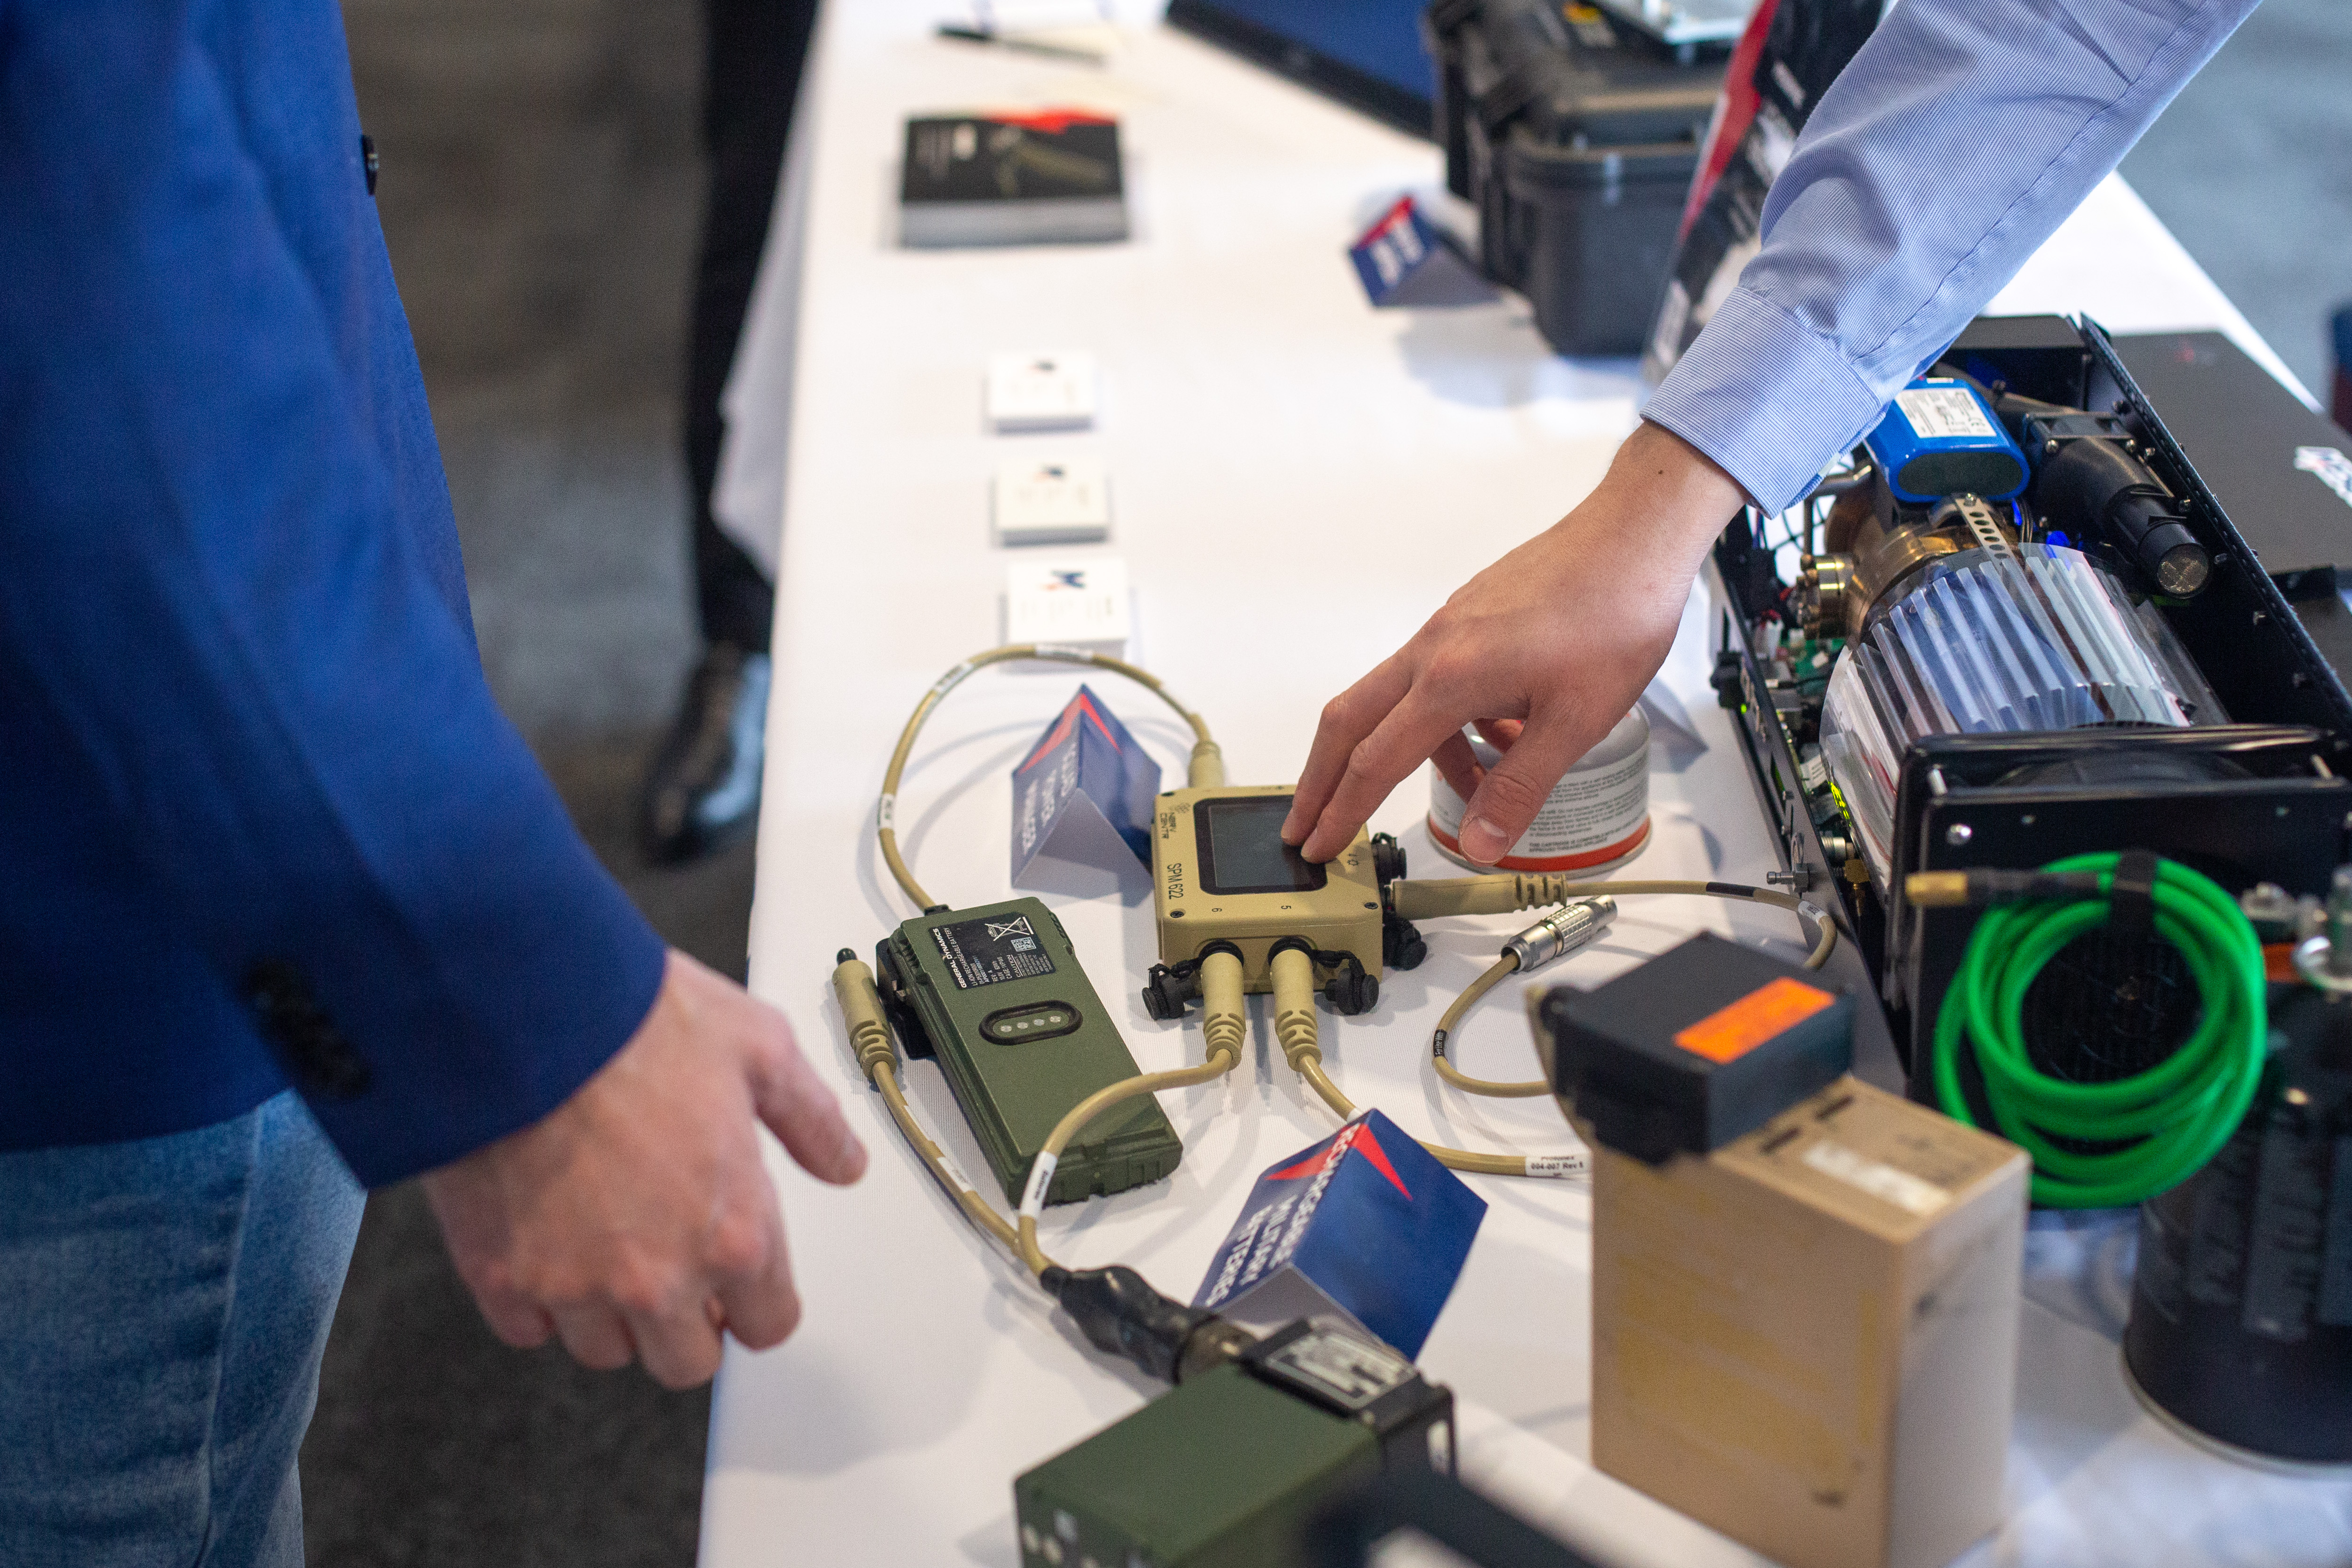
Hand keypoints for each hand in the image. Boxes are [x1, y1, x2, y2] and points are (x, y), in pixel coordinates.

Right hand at [420, 949, 866, 1388]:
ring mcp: (574, 1284)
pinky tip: (548, 1244)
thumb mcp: (760, 1049)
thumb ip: (811, 1121)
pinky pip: (527, 1329)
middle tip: (675, 1261)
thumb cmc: (634, 1022)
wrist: (520, 1011)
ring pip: (605, 1350)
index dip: (759, 1300)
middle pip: (687, 1360)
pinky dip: (539, 1300)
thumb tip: (844, 1163)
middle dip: (689, 1320)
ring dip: (612, 1312)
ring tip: (608, 1242)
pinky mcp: (500, 1275)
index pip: (770, 1324)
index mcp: (735, 1232)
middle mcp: (658, 1276)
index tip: (744, 1278)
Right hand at [1282, 421, 1744, 863]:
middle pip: (1349, 722)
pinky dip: (1449, 722)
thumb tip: (1480, 842)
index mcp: (1449, 678)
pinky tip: (1501, 738)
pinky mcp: (1468, 618)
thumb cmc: (1614, 614)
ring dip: (1409, 752)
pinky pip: (1435, 681)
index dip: (1341, 812)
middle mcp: (1433, 649)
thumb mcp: (1575, 722)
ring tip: (1470, 788)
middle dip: (1321, 780)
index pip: (1373, 761)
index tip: (1318, 847)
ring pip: (1396, 703)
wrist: (1634, 538)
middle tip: (1306, 825)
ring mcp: (1447, 629)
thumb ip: (1520, 787)